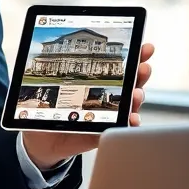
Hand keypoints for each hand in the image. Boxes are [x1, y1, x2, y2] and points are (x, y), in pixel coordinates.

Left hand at [22, 43, 155, 169]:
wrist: (44, 141)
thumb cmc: (51, 112)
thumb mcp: (50, 91)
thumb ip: (55, 78)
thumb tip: (54, 57)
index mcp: (98, 82)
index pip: (120, 66)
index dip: (135, 55)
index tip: (144, 47)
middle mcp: (108, 97)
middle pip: (131, 82)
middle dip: (141, 73)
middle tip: (143, 67)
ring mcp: (109, 115)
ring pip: (130, 104)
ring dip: (137, 97)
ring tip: (136, 94)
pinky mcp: (105, 132)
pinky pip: (121, 128)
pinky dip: (130, 124)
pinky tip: (131, 118)